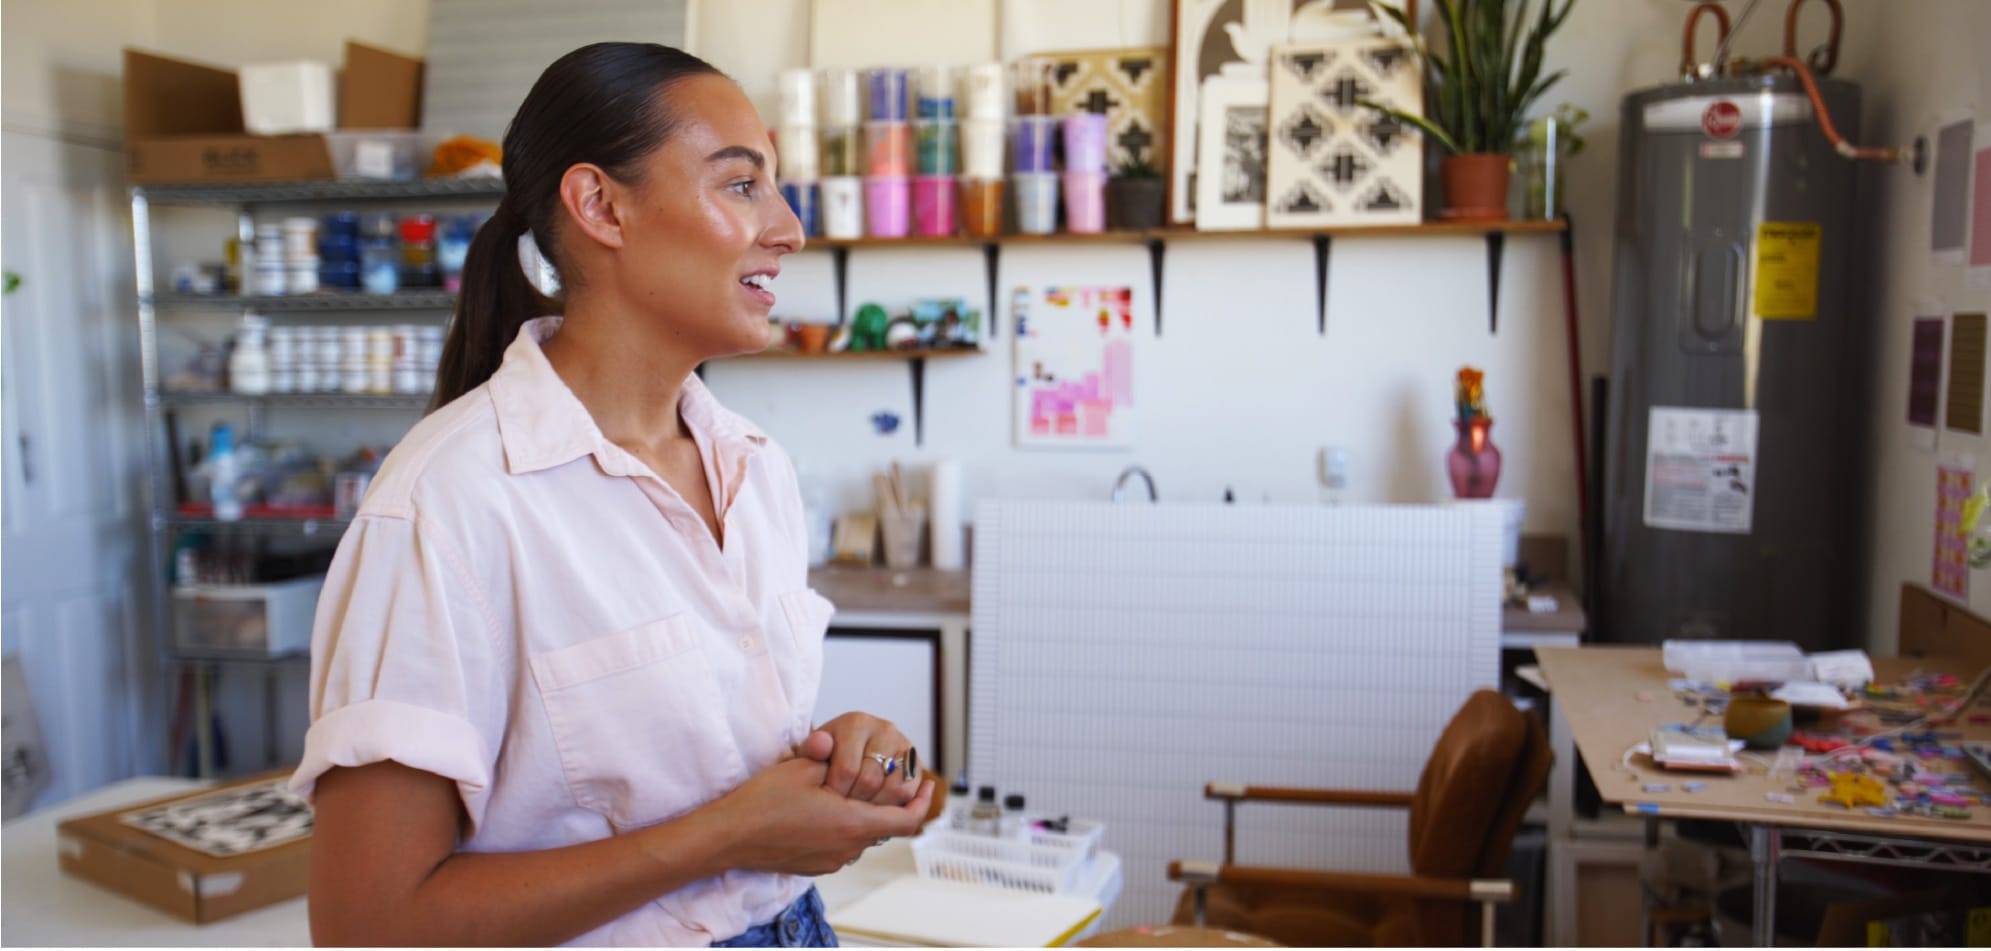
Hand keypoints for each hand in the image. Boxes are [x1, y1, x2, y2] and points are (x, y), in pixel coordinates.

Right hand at [707, 756, 932, 875]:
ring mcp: (832, 861)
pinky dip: (845, 827)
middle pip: (885, 826)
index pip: (907, 820)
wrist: (729, 837)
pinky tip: (826, 809)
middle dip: (889, 802)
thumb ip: (834, 757)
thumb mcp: (803, 767)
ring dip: (864, 815)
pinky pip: (843, 846)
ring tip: (850, 790)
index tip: (927, 784)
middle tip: (885, 777)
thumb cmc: (764, 800)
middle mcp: (848, 848)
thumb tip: (845, 742)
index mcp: (853, 824)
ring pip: (863, 835)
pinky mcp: (817, 866)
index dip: (922, 802)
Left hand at [801, 713, 919, 805]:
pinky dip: (895, 807)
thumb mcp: (811, 753)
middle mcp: (885, 729)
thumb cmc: (826, 757)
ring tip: (859, 812)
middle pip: (872, 780)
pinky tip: (876, 811)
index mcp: (856, 723)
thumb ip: (811, 750)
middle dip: (854, 802)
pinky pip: (910, 794)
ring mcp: (904, 746)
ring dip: (876, 808)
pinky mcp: (916, 765)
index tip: (825, 800)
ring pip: (895, 789)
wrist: (846, 753)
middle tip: (842, 810)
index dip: (835, 792)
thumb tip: (819, 744)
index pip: (847, 769)